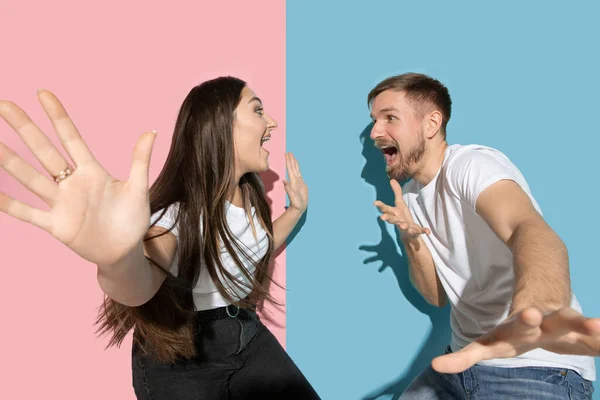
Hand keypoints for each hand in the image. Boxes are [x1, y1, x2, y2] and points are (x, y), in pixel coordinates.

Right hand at [0, 90, 156, 265]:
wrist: (125, 251)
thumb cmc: (132, 218)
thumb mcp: (138, 188)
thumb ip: (140, 161)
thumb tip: (152, 131)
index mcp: (92, 171)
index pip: (71, 137)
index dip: (57, 116)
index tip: (42, 93)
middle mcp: (72, 183)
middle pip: (44, 151)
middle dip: (25, 128)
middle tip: (4, 105)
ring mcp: (61, 203)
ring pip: (30, 177)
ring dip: (10, 160)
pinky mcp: (56, 225)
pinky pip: (28, 213)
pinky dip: (10, 204)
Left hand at [283, 152, 306, 212]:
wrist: (298, 208)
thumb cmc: (295, 204)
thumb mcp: (292, 197)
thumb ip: (289, 189)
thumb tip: (284, 181)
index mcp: (294, 182)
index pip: (291, 169)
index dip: (289, 162)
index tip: (287, 155)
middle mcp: (296, 181)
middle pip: (293, 168)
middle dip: (291, 160)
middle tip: (289, 152)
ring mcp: (299, 182)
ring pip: (296, 170)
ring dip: (294, 163)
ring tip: (292, 156)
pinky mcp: (302, 185)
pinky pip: (299, 175)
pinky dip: (298, 170)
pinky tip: (296, 167)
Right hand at [374, 179, 429, 238]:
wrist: (408, 234)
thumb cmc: (401, 217)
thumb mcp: (400, 203)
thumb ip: (396, 192)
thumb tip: (391, 179)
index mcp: (394, 214)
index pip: (386, 209)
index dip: (380, 205)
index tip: (375, 202)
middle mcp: (398, 221)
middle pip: (391, 219)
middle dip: (387, 218)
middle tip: (382, 217)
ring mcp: (406, 227)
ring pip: (403, 227)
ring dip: (403, 226)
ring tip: (403, 225)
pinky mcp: (414, 231)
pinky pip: (418, 231)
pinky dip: (423, 231)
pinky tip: (428, 231)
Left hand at [431, 307, 599, 373]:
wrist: (545, 295)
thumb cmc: (515, 332)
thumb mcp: (491, 344)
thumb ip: (464, 357)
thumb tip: (436, 365)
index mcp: (519, 329)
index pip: (517, 326)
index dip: (523, 320)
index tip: (527, 311)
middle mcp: (542, 325)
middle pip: (543, 321)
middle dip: (540, 320)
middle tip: (535, 313)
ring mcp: (563, 326)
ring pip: (573, 322)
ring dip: (583, 324)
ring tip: (595, 325)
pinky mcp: (580, 333)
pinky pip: (595, 339)